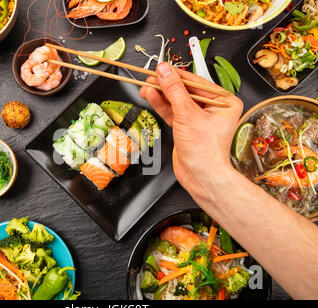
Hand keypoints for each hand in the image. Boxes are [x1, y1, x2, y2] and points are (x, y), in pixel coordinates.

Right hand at [140, 62, 242, 192]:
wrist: (201, 176)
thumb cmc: (205, 151)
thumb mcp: (188, 114)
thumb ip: (174, 90)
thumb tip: (165, 72)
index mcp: (224, 102)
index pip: (197, 82)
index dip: (177, 75)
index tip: (162, 68)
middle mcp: (213, 109)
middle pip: (185, 91)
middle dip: (166, 85)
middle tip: (151, 76)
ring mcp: (198, 119)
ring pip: (177, 101)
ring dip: (161, 94)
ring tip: (147, 86)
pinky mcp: (186, 127)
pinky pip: (173, 112)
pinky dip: (162, 105)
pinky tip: (151, 96)